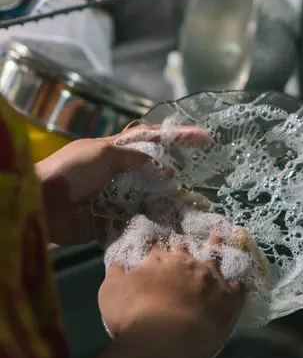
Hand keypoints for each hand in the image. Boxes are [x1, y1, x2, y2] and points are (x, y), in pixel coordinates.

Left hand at [35, 125, 211, 244]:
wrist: (42, 204)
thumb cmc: (70, 171)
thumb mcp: (104, 154)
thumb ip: (136, 159)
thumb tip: (166, 169)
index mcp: (116, 149)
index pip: (153, 138)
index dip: (179, 135)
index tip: (205, 137)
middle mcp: (120, 171)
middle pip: (156, 168)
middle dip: (179, 169)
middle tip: (204, 174)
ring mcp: (118, 195)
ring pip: (151, 194)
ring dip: (170, 198)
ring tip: (194, 202)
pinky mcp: (113, 218)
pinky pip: (139, 217)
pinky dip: (155, 219)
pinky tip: (174, 222)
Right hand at [98, 244, 244, 357]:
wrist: (165, 339)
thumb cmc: (133, 315)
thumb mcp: (110, 291)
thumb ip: (115, 275)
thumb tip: (118, 263)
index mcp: (161, 261)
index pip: (158, 251)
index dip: (156, 253)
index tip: (155, 252)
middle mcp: (188, 265)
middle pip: (186, 253)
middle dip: (184, 249)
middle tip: (185, 244)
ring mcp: (211, 281)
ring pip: (215, 261)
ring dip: (215, 250)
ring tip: (219, 239)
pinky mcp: (228, 301)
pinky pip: (236, 290)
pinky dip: (236, 287)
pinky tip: (239, 284)